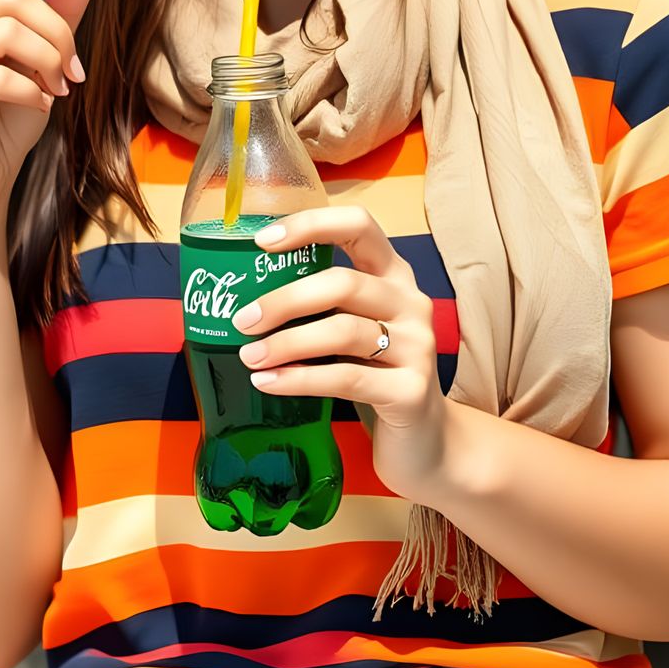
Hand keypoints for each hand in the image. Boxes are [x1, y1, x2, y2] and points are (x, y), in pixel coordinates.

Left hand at [229, 203, 453, 506]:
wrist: (426, 442)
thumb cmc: (375, 375)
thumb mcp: (352, 329)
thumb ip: (320, 306)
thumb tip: (243, 296)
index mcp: (394, 275)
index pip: (358, 226)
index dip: (311, 225)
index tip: (262, 242)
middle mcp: (411, 302)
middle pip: (343, 284)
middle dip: (285, 300)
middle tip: (242, 320)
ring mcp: (417, 346)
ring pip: (343, 331)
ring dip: (287, 342)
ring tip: (249, 357)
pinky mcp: (411, 391)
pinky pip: (345, 378)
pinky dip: (300, 379)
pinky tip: (269, 383)